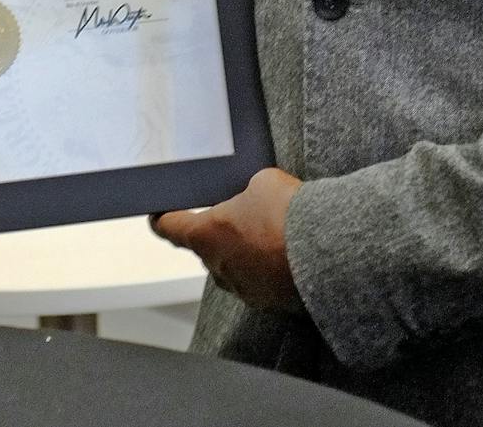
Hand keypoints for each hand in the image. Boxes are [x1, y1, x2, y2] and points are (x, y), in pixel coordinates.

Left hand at [151, 168, 303, 312]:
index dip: (162, 219)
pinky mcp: (268, 301)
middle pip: (207, 247)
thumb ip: (247, 190)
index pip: (170, 228)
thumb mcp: (262, 181)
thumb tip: (253, 196)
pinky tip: (287, 250)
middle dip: (220, 231)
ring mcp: (243, 288)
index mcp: (206, 235)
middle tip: (240, 212)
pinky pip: (259, 280)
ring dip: (246, 251)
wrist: (324, 251)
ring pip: (234, 265)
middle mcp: (218, 267)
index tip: (157, 217)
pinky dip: (267, 267)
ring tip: (272, 231)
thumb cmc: (288, 216)